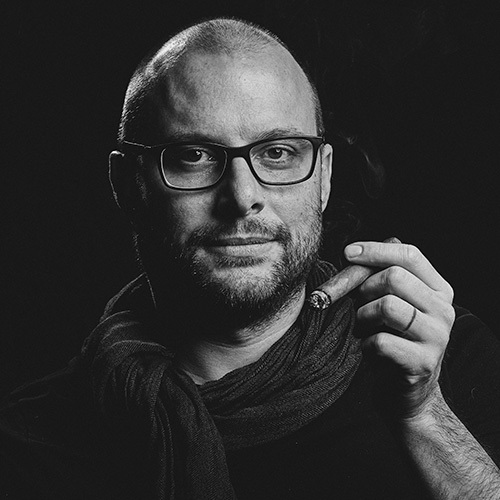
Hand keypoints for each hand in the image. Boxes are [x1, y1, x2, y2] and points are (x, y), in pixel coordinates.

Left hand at [344, 240, 454, 420]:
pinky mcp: (422, 363)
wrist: (406, 393)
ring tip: (362, 328)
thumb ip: (378, 278)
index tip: (347, 253)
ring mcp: (437, 338)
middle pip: (394, 277)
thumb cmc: (390, 339)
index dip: (375, 250)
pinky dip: (365, 344)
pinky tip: (368, 349)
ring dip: (362, 317)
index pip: (409, 255)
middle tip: (357, 306)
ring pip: (387, 306)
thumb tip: (353, 253)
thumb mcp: (389, 304)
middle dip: (364, 289)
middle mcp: (444, 310)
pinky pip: (381, 341)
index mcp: (438, 289)